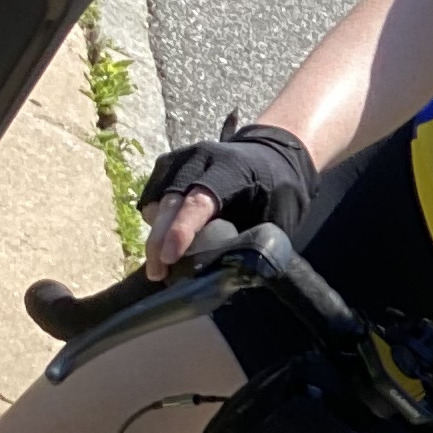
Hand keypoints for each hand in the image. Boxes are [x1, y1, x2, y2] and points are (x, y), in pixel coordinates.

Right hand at [137, 119, 315, 280]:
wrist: (271, 155)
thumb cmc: (278, 190)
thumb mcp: (278, 215)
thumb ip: (254, 240)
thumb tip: (231, 277)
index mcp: (232, 169)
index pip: (199, 202)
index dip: (181, 230)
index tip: (169, 258)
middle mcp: (200, 159)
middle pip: (170, 202)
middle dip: (159, 240)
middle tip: (157, 274)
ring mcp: (180, 160)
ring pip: (157, 202)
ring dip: (156, 234)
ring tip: (162, 264)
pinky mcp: (168, 165)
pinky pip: (154, 198)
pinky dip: (157, 222)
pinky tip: (167, 241)